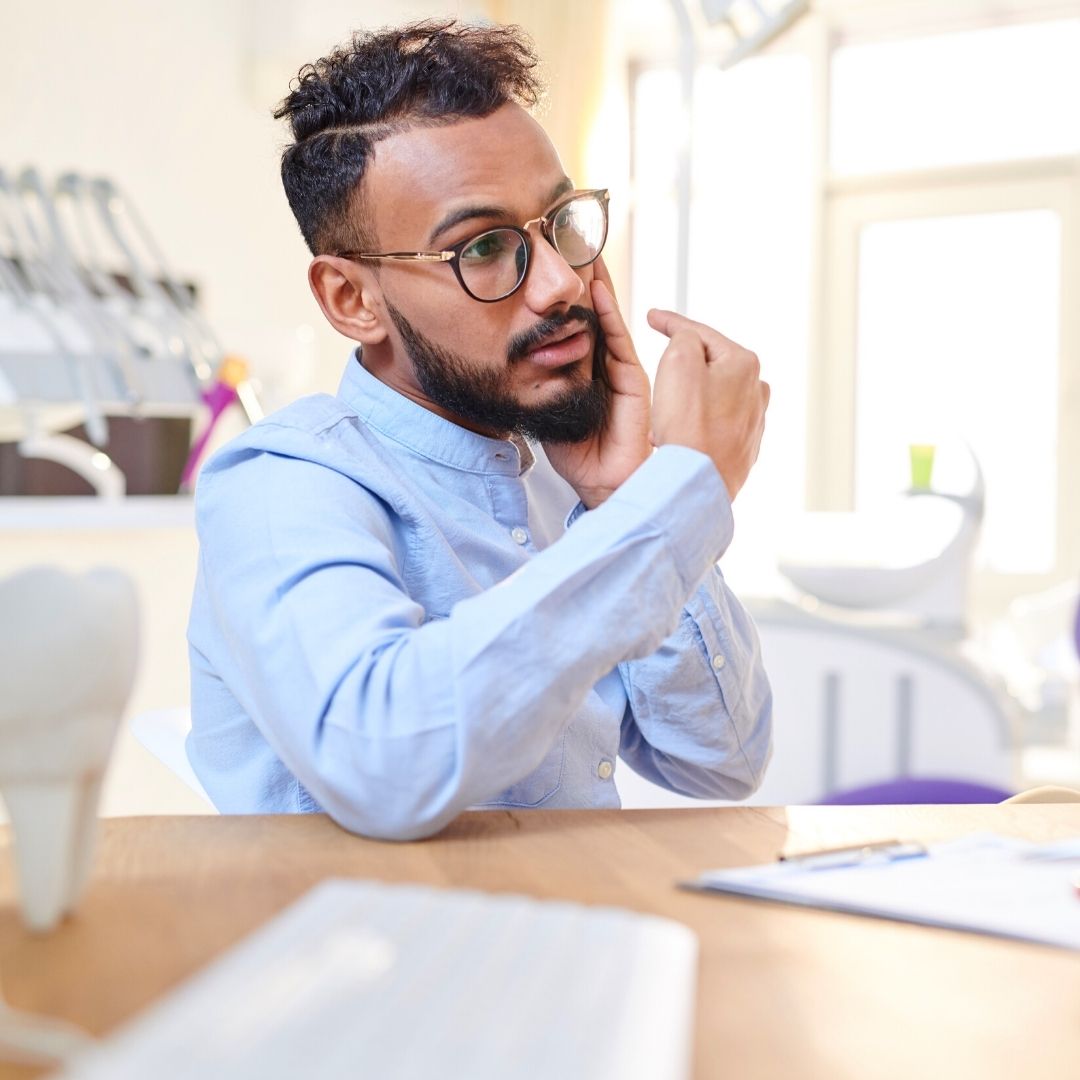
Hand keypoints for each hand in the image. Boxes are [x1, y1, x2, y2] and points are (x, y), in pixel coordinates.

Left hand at [543, 259, 651, 508]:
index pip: (572, 322)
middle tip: (567, 238)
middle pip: (591, 310)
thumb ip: (537, 379)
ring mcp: (621, 368)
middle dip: (581, 276)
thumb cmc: (575, 451)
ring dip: (596, 283)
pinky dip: (607, 312)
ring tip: (584, 248)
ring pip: (606, 316)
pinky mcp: (633, 378)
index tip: (548, 260)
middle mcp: (604, 362)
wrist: (602, 481)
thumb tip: (512, 352)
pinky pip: (618, 338)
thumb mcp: (546, 406)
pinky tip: (597, 287)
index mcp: (584, 367)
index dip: (562, 294)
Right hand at [647, 310, 768, 499]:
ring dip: (689, 397)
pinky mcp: (744, 448)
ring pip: (712, 395)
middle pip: (709, 364)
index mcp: (744, 363)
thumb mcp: (678, 362)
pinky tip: (681, 433)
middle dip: (682, 365)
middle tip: (658, 370)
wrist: (696, 482)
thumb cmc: (687, 425)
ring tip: (666, 412)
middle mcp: (757, 390)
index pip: (700, 333)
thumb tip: (688, 340)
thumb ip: (684, 337)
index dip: (670, 322)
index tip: (651, 317)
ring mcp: (754, 421)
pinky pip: (715, 424)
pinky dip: (697, 422)